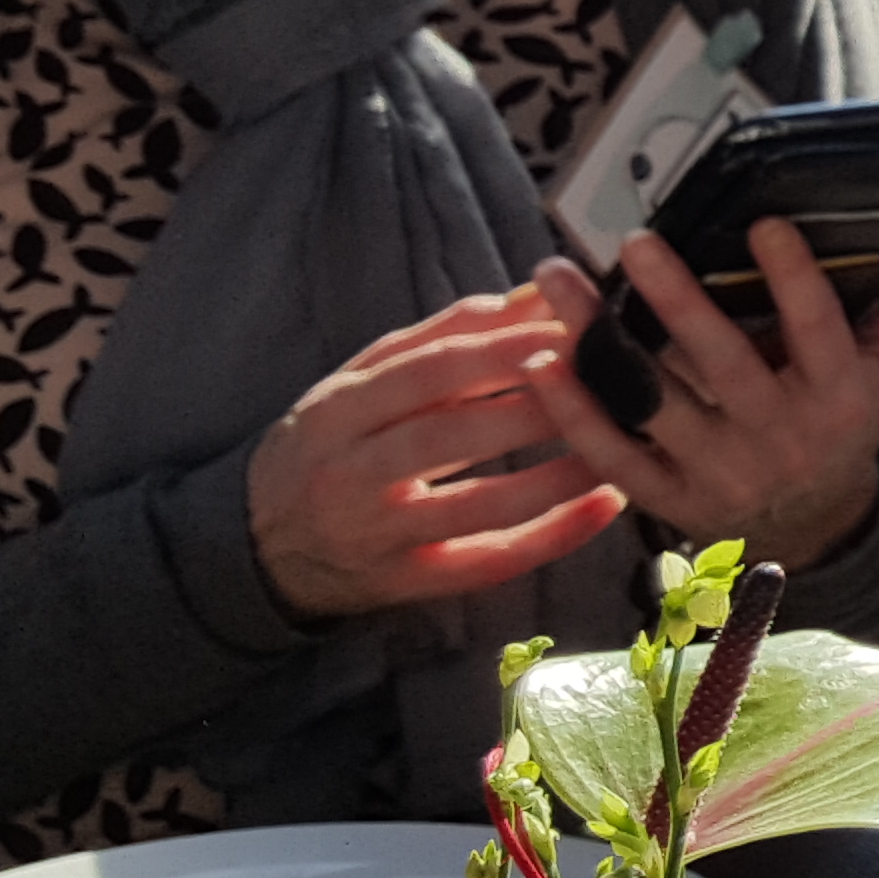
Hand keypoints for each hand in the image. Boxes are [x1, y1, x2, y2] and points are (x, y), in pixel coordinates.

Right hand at [246, 288, 632, 622]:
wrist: (258, 542)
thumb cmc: (331, 442)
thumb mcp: (363, 379)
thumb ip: (444, 335)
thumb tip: (532, 294)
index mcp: (340, 408)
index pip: (428, 373)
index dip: (503, 349)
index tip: (572, 328)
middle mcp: (353, 473)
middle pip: (454, 436)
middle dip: (538, 406)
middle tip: (609, 382)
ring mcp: (381, 535)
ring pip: (480, 504)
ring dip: (559, 474)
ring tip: (621, 442)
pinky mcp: (410, 583)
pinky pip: (490, 562)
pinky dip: (553, 536)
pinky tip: (606, 505)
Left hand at [512, 220, 878, 566]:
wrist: (814, 527)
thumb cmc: (842, 424)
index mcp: (837, 394)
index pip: (817, 328)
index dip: (794, 278)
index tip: (765, 222)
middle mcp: (778, 433)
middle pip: (722, 361)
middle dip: (677, 300)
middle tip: (637, 240)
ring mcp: (720, 469)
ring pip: (651, 399)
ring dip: (598, 339)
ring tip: (556, 277)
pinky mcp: (671, 499)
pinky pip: (615, 456)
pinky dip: (574, 413)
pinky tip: (540, 362)